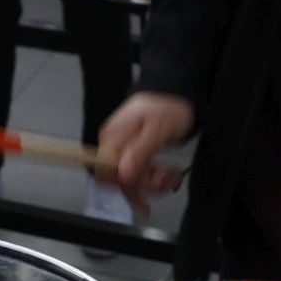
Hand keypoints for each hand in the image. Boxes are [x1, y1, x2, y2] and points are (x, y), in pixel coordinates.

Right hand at [95, 91, 195, 210]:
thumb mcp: (156, 130)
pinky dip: (152, 178)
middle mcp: (112, 145)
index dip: (127, 183)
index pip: (106, 172)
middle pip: (120, 179)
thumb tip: (123, 173)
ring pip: (130, 179)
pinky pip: (136, 174)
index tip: (149, 183)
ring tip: (171, 173)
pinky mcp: (130, 154)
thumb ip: (139, 152)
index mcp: (112, 137)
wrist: (174, 97)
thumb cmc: (166, 108)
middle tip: (168, 176)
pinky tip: (165, 174)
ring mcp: (121, 150)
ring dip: (153, 182)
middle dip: (146, 183)